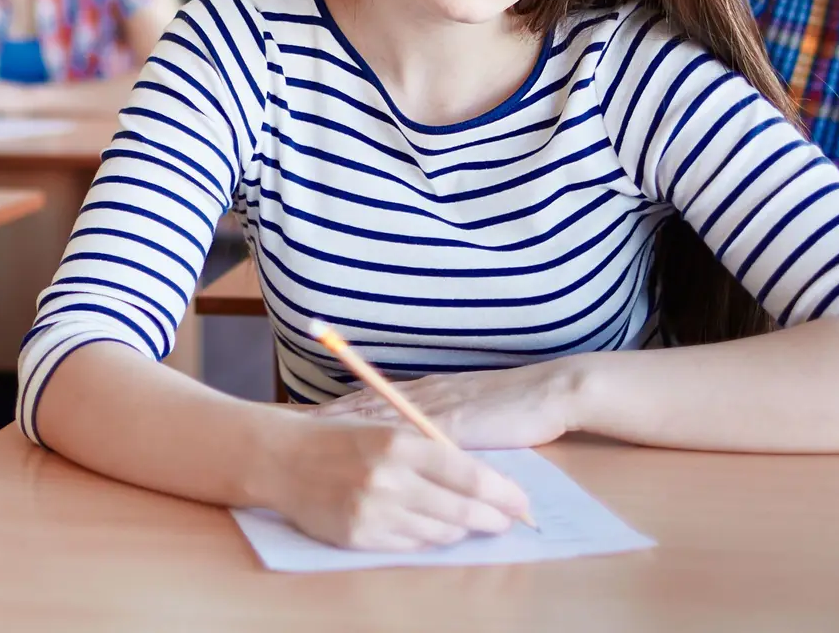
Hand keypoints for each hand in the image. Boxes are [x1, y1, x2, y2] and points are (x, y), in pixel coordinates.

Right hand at [262, 417, 534, 551]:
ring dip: (459, 530)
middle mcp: (388, 478)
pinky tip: (431, 529)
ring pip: (439, 532)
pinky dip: (427, 539)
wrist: (281, 458)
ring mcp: (373, 511)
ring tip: (467, 522)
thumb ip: (430, 452)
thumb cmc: (339, 438)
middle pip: (461, 509)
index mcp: (398, 442)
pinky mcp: (359, 537)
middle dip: (492, 518)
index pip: (469, 474)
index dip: (502, 492)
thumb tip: (483, 480)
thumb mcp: (386, 428)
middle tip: (506, 521)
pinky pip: (410, 546)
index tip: (521, 502)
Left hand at [323, 360, 577, 450]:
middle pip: (364, 405)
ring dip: (344, 423)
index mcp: (427, 393)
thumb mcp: (470, 416)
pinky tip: (362, 445)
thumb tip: (419, 447)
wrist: (550, 392)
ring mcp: (437, 407)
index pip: (372, 400)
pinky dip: (384, 439)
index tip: (304, 416)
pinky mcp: (455, 423)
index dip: (337, 409)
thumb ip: (444, 427)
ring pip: (379, 415)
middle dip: (327, 416)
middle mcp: (424, 396)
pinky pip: (413, 432)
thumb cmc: (515, 407)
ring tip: (309, 432)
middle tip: (289, 423)